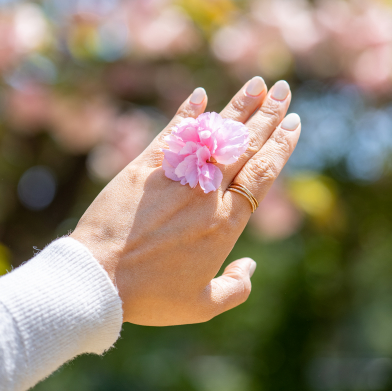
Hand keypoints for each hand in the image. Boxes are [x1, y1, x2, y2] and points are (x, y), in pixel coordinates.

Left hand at [71, 77, 300, 325]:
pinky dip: (187, 112)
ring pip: (214, 134)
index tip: (293, 122)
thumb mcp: (201, 306)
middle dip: (268, 115)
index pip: (262, 173)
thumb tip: (249, 265)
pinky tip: (200, 95)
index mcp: (225, 223)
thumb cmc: (150, 296)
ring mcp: (175, 176)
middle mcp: (205, 192)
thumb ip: (235, 288)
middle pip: (244, 146)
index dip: (280, 145)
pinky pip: (171, 134)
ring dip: (237, 107)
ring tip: (257, 84)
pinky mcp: (144, 167)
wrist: (98, 279)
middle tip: (285, 90)